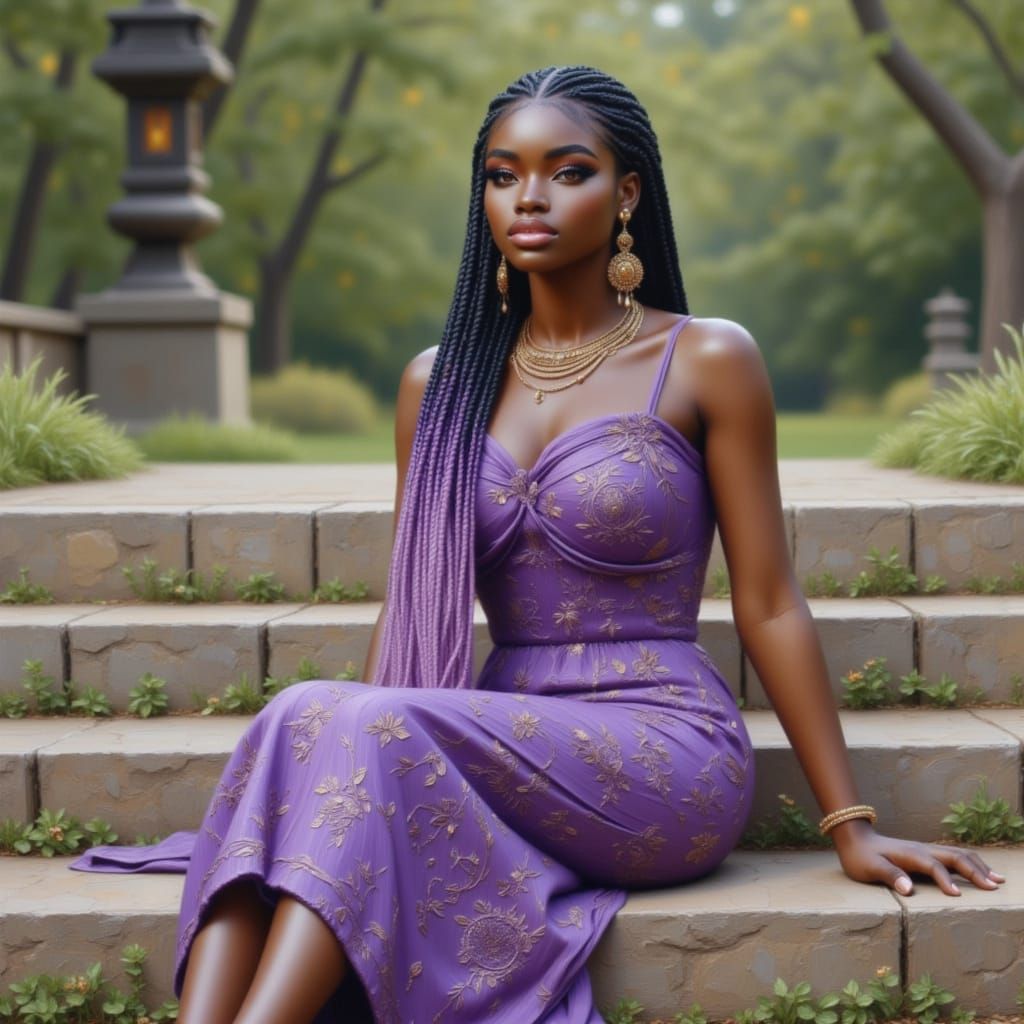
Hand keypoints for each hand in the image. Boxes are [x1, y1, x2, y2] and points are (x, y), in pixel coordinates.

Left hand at [829, 818, 1005, 895]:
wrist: (854, 838)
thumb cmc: (860, 856)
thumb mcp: (869, 868)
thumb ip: (889, 876)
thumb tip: (908, 889)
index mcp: (910, 855)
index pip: (933, 867)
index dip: (945, 880)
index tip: (956, 896)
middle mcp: (922, 850)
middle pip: (954, 857)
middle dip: (975, 871)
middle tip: (995, 886)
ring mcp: (925, 850)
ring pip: (957, 854)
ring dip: (978, 866)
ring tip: (997, 879)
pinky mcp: (925, 853)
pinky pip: (953, 856)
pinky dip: (970, 863)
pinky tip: (980, 871)